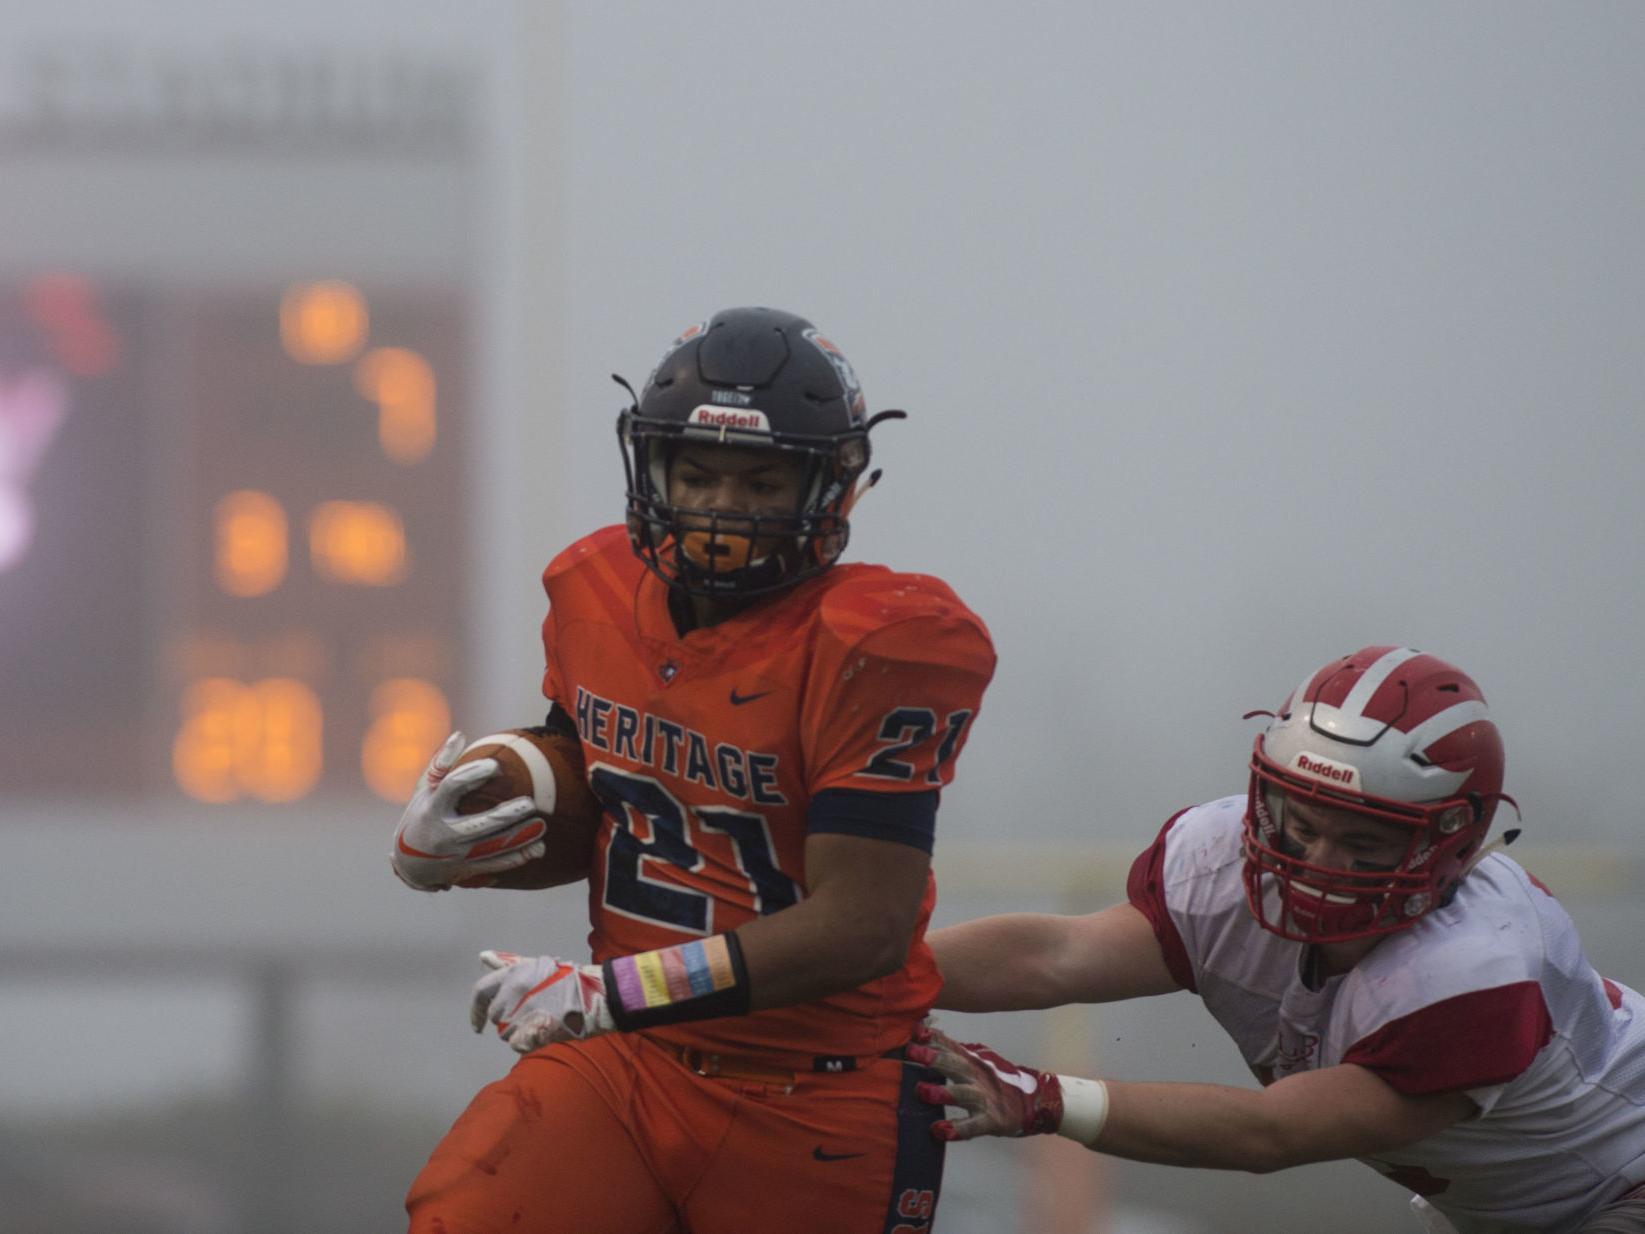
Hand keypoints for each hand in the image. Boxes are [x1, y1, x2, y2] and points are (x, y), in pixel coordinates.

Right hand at [390, 731, 546, 890]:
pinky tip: (537, 849)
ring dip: (519, 839)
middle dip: (505, 815)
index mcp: (432, 808)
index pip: (452, 787)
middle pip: (478, 824)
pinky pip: (495, 865)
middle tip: (530, 803)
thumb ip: (440, 764)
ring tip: (541, 826)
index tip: (495, 765)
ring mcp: (456, 855)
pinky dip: (517, 858)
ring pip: (492, 848)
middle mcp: (444, 834)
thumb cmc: (420, 816)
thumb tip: (460, 735)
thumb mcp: (423, 791)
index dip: (473, 775)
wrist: (409, 865)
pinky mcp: (467, 869)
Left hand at [469, 950, 614, 1053]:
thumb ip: (506, 963)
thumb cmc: (568, 980)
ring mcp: (521, 1013)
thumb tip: (482, 956)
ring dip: (519, 1031)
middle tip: (531, 1013)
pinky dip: (526, 1042)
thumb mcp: (536, 965)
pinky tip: (542, 1032)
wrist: (595, 996)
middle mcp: (513, 992)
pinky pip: (516, 1044)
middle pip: (495, 1016)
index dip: (475, 1011)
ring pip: (505, 1033)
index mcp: (513, 974)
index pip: (480, 993)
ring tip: (541, 1020)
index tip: (476, 1025)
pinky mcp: (530, 1032)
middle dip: (507, 1019)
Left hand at [910, 1026, 1064, 1140]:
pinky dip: (957, 1129)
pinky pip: (973, 1125)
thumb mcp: (979, 1059)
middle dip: (933, 1057)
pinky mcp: (992, 1120)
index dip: (930, 1038)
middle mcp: (977, 1075)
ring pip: (963, 1093)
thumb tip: (928, 1033)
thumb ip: (955, 1049)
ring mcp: (984, 1097)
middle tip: (910, 1052)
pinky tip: (940, 1131)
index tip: (911, 1031)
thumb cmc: (999, 1080)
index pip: (949, 1046)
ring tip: (922, 1091)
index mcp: (972, 1060)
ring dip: (942, 1092)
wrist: (1036, 1100)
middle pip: (955, 1064)